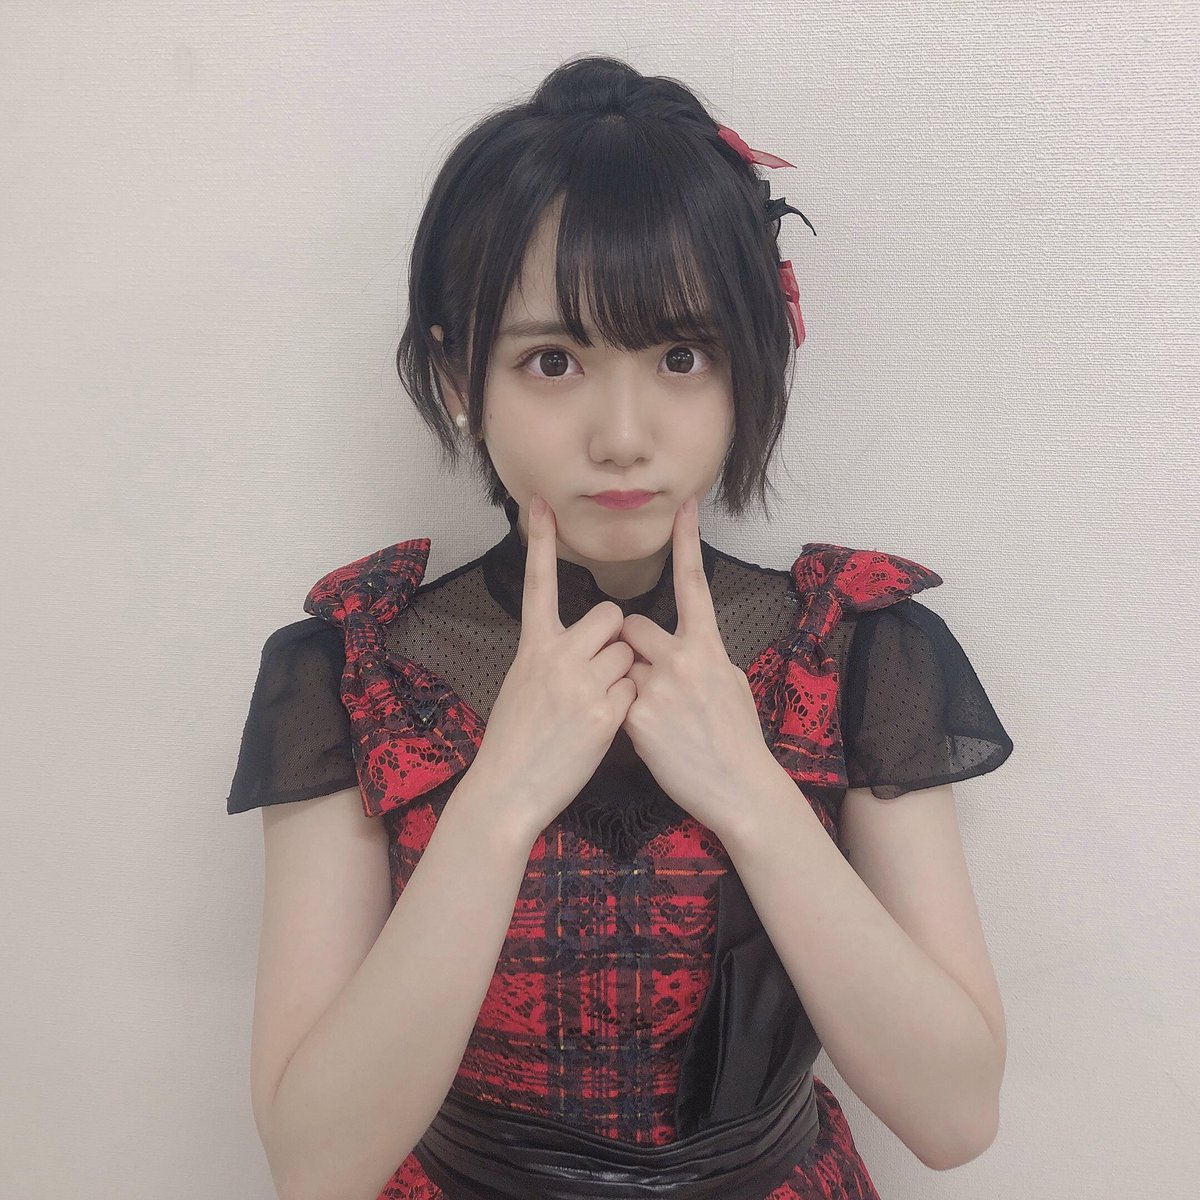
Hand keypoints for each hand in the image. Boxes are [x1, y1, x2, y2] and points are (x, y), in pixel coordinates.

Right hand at [468, 494, 636, 843]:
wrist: (508, 788)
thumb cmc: (516, 740)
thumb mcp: (521, 685)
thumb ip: (548, 657)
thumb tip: (572, 642)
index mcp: (533, 647)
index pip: (538, 583)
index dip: (541, 542)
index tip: (540, 502)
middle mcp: (556, 657)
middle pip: (613, 616)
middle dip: (619, 637)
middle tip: (603, 670)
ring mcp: (580, 684)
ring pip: (631, 652)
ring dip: (628, 673)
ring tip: (600, 704)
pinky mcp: (603, 714)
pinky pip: (636, 689)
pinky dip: (630, 705)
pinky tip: (606, 726)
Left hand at [617, 495, 776, 839]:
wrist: (740, 790)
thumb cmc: (738, 740)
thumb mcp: (732, 686)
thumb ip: (705, 658)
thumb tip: (690, 645)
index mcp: (709, 647)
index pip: (694, 584)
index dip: (687, 543)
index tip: (683, 505)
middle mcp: (683, 660)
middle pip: (631, 627)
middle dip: (628, 647)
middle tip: (647, 682)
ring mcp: (659, 688)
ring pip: (618, 664)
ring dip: (623, 683)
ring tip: (655, 717)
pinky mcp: (636, 718)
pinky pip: (614, 700)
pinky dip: (623, 716)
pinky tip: (650, 739)